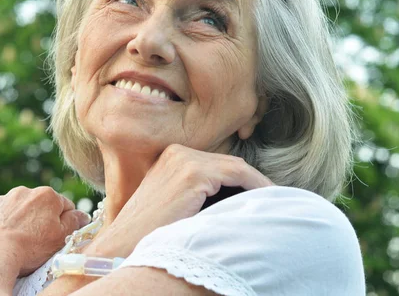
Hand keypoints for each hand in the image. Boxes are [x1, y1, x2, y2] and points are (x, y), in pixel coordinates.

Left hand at [0, 186, 90, 291]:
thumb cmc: (30, 246)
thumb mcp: (62, 237)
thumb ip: (75, 222)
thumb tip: (82, 214)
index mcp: (47, 195)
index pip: (65, 206)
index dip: (66, 222)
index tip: (60, 236)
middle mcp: (25, 191)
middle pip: (42, 207)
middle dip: (43, 221)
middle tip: (40, 242)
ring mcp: (4, 200)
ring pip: (21, 210)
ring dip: (24, 222)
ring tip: (21, 243)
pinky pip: (3, 217)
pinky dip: (6, 226)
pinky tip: (6, 241)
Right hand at [86, 144, 272, 257]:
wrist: (122, 246)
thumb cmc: (148, 233)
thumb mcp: (174, 205)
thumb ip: (198, 194)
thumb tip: (237, 199)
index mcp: (171, 157)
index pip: (217, 165)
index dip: (243, 182)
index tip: (263, 198)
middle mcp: (177, 152)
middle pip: (228, 164)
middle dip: (253, 184)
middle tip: (276, 202)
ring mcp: (183, 160)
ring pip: (236, 168)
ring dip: (258, 187)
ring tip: (276, 204)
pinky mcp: (191, 173)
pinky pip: (237, 174)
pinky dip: (256, 187)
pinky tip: (267, 202)